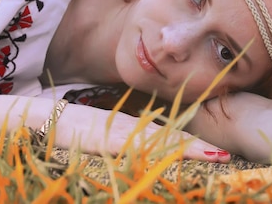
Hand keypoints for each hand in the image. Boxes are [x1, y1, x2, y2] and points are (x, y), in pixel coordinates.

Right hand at [56, 105, 230, 163]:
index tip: (214, 150)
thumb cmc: (73, 125)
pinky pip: (138, 148)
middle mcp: (131, 129)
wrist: (46, 116)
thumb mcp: (102, 130)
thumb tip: (140, 143)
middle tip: (225, 154)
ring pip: (160, 143)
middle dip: (198, 147)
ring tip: (214, 155)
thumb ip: (121, 135)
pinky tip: (174, 155)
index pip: (167, 136)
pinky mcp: (109, 140)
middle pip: (170, 140)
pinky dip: (158, 152)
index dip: (191, 143)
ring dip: (188, 150)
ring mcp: (121, 134)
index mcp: (131, 127)